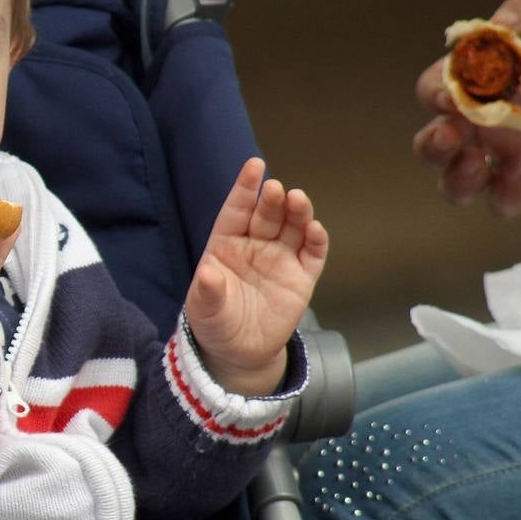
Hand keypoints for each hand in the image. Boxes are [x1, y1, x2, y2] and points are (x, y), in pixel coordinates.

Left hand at [184, 158, 327, 396]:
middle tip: (277, 189)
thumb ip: (208, 291)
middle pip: (267, 215)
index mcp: (227, 243)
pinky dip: (316, 240)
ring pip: (292, 228)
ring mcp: (280, 259)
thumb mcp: (204, 309)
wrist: (239, 353)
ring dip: (297, 212)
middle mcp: (256, 244)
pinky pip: (312, 254)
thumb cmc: (216, 322)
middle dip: (273, 200)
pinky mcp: (301, 278)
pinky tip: (314, 230)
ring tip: (298, 201)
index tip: (255, 166)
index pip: (237, 209)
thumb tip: (207, 274)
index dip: (245, 188)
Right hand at [413, 0, 520, 217]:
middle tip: (450, 135)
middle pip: (432, 146)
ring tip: (476, 163)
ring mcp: (503, 153)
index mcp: (470, 83)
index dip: (434, 95)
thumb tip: (499, 23)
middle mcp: (478, 122)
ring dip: (456, 180)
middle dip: (432, 145)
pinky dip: (503, 196)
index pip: (433, 92)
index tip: (450, 97)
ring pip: (456, 184)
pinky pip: (503, 202)